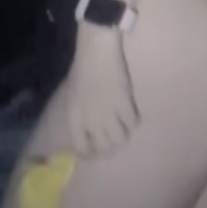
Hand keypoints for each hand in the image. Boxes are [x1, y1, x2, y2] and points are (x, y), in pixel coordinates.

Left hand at [65, 24, 139, 157]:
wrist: (96, 52)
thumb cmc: (82, 70)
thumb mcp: (73, 96)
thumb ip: (80, 116)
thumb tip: (89, 132)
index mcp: (74, 118)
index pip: (81, 148)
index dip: (90, 154)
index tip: (96, 153)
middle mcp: (91, 121)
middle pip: (105, 148)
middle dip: (110, 146)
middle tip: (113, 137)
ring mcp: (108, 114)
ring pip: (121, 140)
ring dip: (123, 134)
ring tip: (123, 126)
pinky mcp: (125, 105)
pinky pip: (133, 124)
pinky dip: (134, 121)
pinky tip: (131, 114)